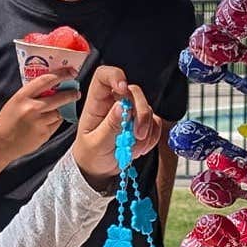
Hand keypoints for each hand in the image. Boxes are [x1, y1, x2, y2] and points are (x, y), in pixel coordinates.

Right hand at [0, 70, 80, 159]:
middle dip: (71, 94)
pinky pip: (56, 124)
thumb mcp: (16, 101)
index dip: (61, 74)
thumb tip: (52, 86)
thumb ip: (32, 94)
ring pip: (59, 112)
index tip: (71, 72)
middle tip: (76, 92)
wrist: (0, 143)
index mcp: (23, 96)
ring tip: (64, 106)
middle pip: (59, 98)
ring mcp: (39, 122)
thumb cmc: (7, 120)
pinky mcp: (44, 134)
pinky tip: (52, 119)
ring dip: (63, 109)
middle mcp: (32, 108)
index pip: (46, 80)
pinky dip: (57, 120)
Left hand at [71, 66, 161, 187]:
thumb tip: (121, 107)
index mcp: (97, 103)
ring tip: (133, 148)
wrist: (98, 171)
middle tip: (137, 135)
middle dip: (140, 112)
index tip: (123, 88)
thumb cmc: (90, 155)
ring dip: (146, 130)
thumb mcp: (96, 144)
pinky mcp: (141, 124)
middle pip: (133, 92)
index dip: (115, 76)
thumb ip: (109, 127)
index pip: (104, 76)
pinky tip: (139, 149)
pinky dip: (152, 137)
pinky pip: (155, 123)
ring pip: (147, 109)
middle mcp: (114, 103)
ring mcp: (129, 113)